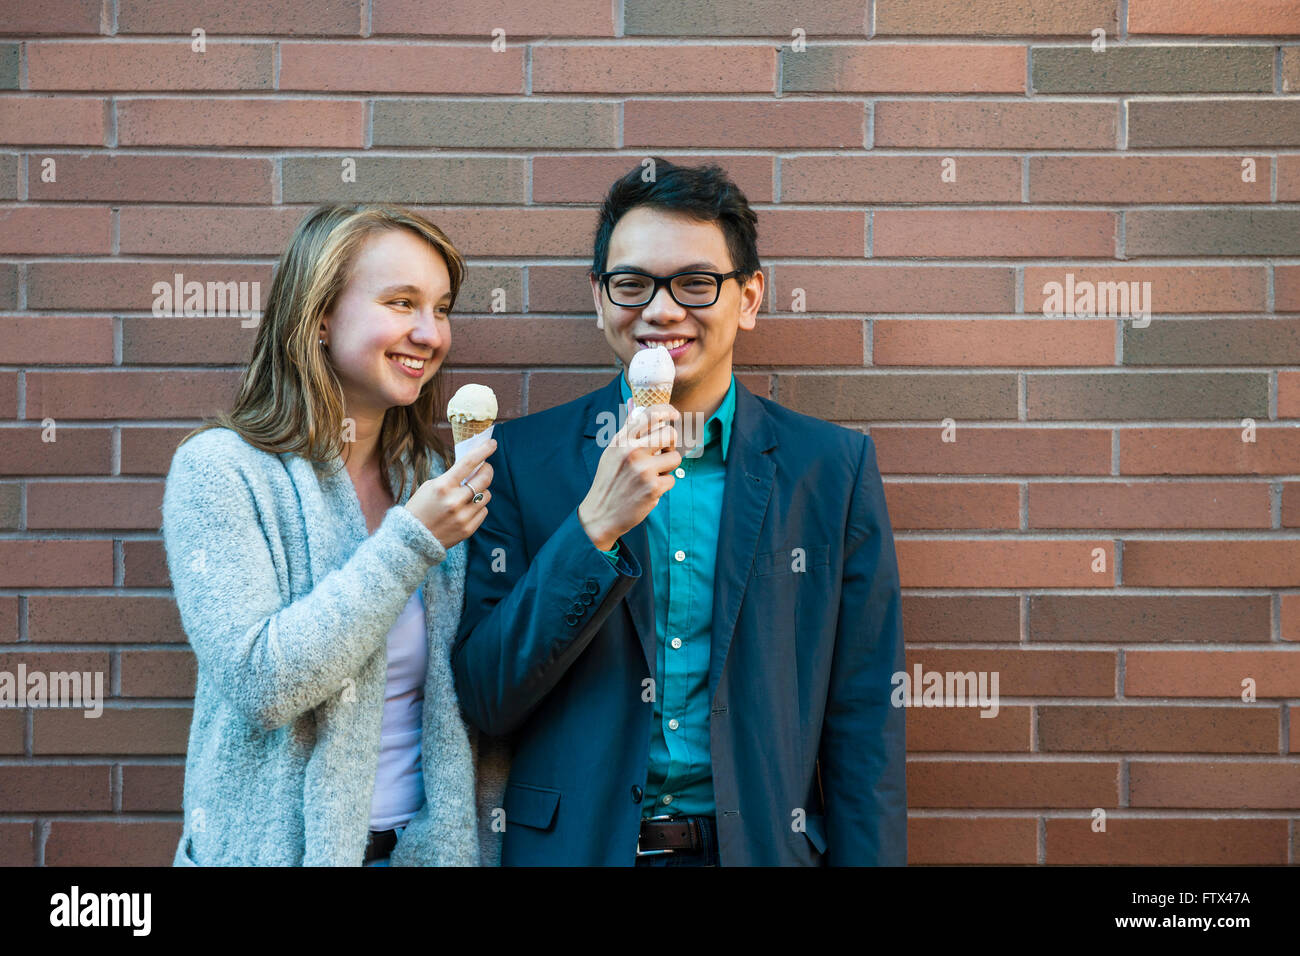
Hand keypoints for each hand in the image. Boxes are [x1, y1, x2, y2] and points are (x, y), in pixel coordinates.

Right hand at [404, 438, 495, 548]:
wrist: (412, 540)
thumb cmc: (420, 508)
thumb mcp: (430, 487)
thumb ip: (451, 477)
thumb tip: (473, 467)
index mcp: (443, 486)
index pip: (468, 463)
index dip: (483, 451)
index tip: (492, 443)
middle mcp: (455, 501)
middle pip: (484, 478)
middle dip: (487, 470)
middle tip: (485, 468)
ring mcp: (463, 516)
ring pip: (486, 495)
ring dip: (481, 491)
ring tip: (469, 494)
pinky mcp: (468, 529)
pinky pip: (484, 511)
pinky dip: (478, 507)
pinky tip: (466, 509)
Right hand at [577, 399, 680, 550]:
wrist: (601, 513)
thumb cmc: (609, 480)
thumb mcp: (612, 451)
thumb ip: (627, 428)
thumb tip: (635, 403)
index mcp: (622, 440)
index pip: (650, 414)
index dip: (667, 411)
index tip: (674, 415)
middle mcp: (632, 451)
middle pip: (670, 433)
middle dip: (671, 444)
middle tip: (662, 453)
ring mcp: (643, 470)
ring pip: (675, 457)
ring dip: (668, 467)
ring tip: (653, 474)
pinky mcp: (653, 488)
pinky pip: (672, 479)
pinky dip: (664, 485)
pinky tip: (649, 489)